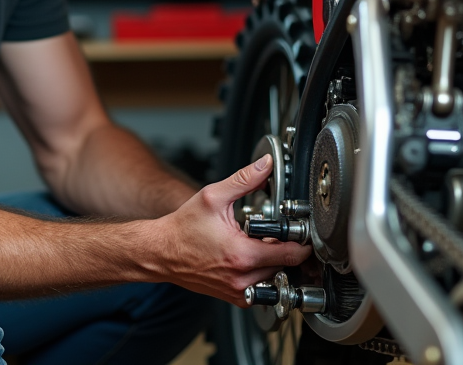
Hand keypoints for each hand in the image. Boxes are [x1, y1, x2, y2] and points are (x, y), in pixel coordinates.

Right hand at [150, 154, 310, 304]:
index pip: (292, 255)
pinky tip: (252, 258)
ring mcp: (238, 291)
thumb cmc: (183, 228)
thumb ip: (244, 179)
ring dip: (276, 263)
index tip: (300, 231)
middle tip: (278, 233)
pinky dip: (263, 275)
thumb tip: (264, 165)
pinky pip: (261, 289)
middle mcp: (242, 279)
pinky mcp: (234, 297)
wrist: (161, 252)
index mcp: (242, 255)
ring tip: (263, 244)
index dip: (302, 242)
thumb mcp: (213, 197)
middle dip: (287, 249)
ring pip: (275, 279)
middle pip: (286, 267)